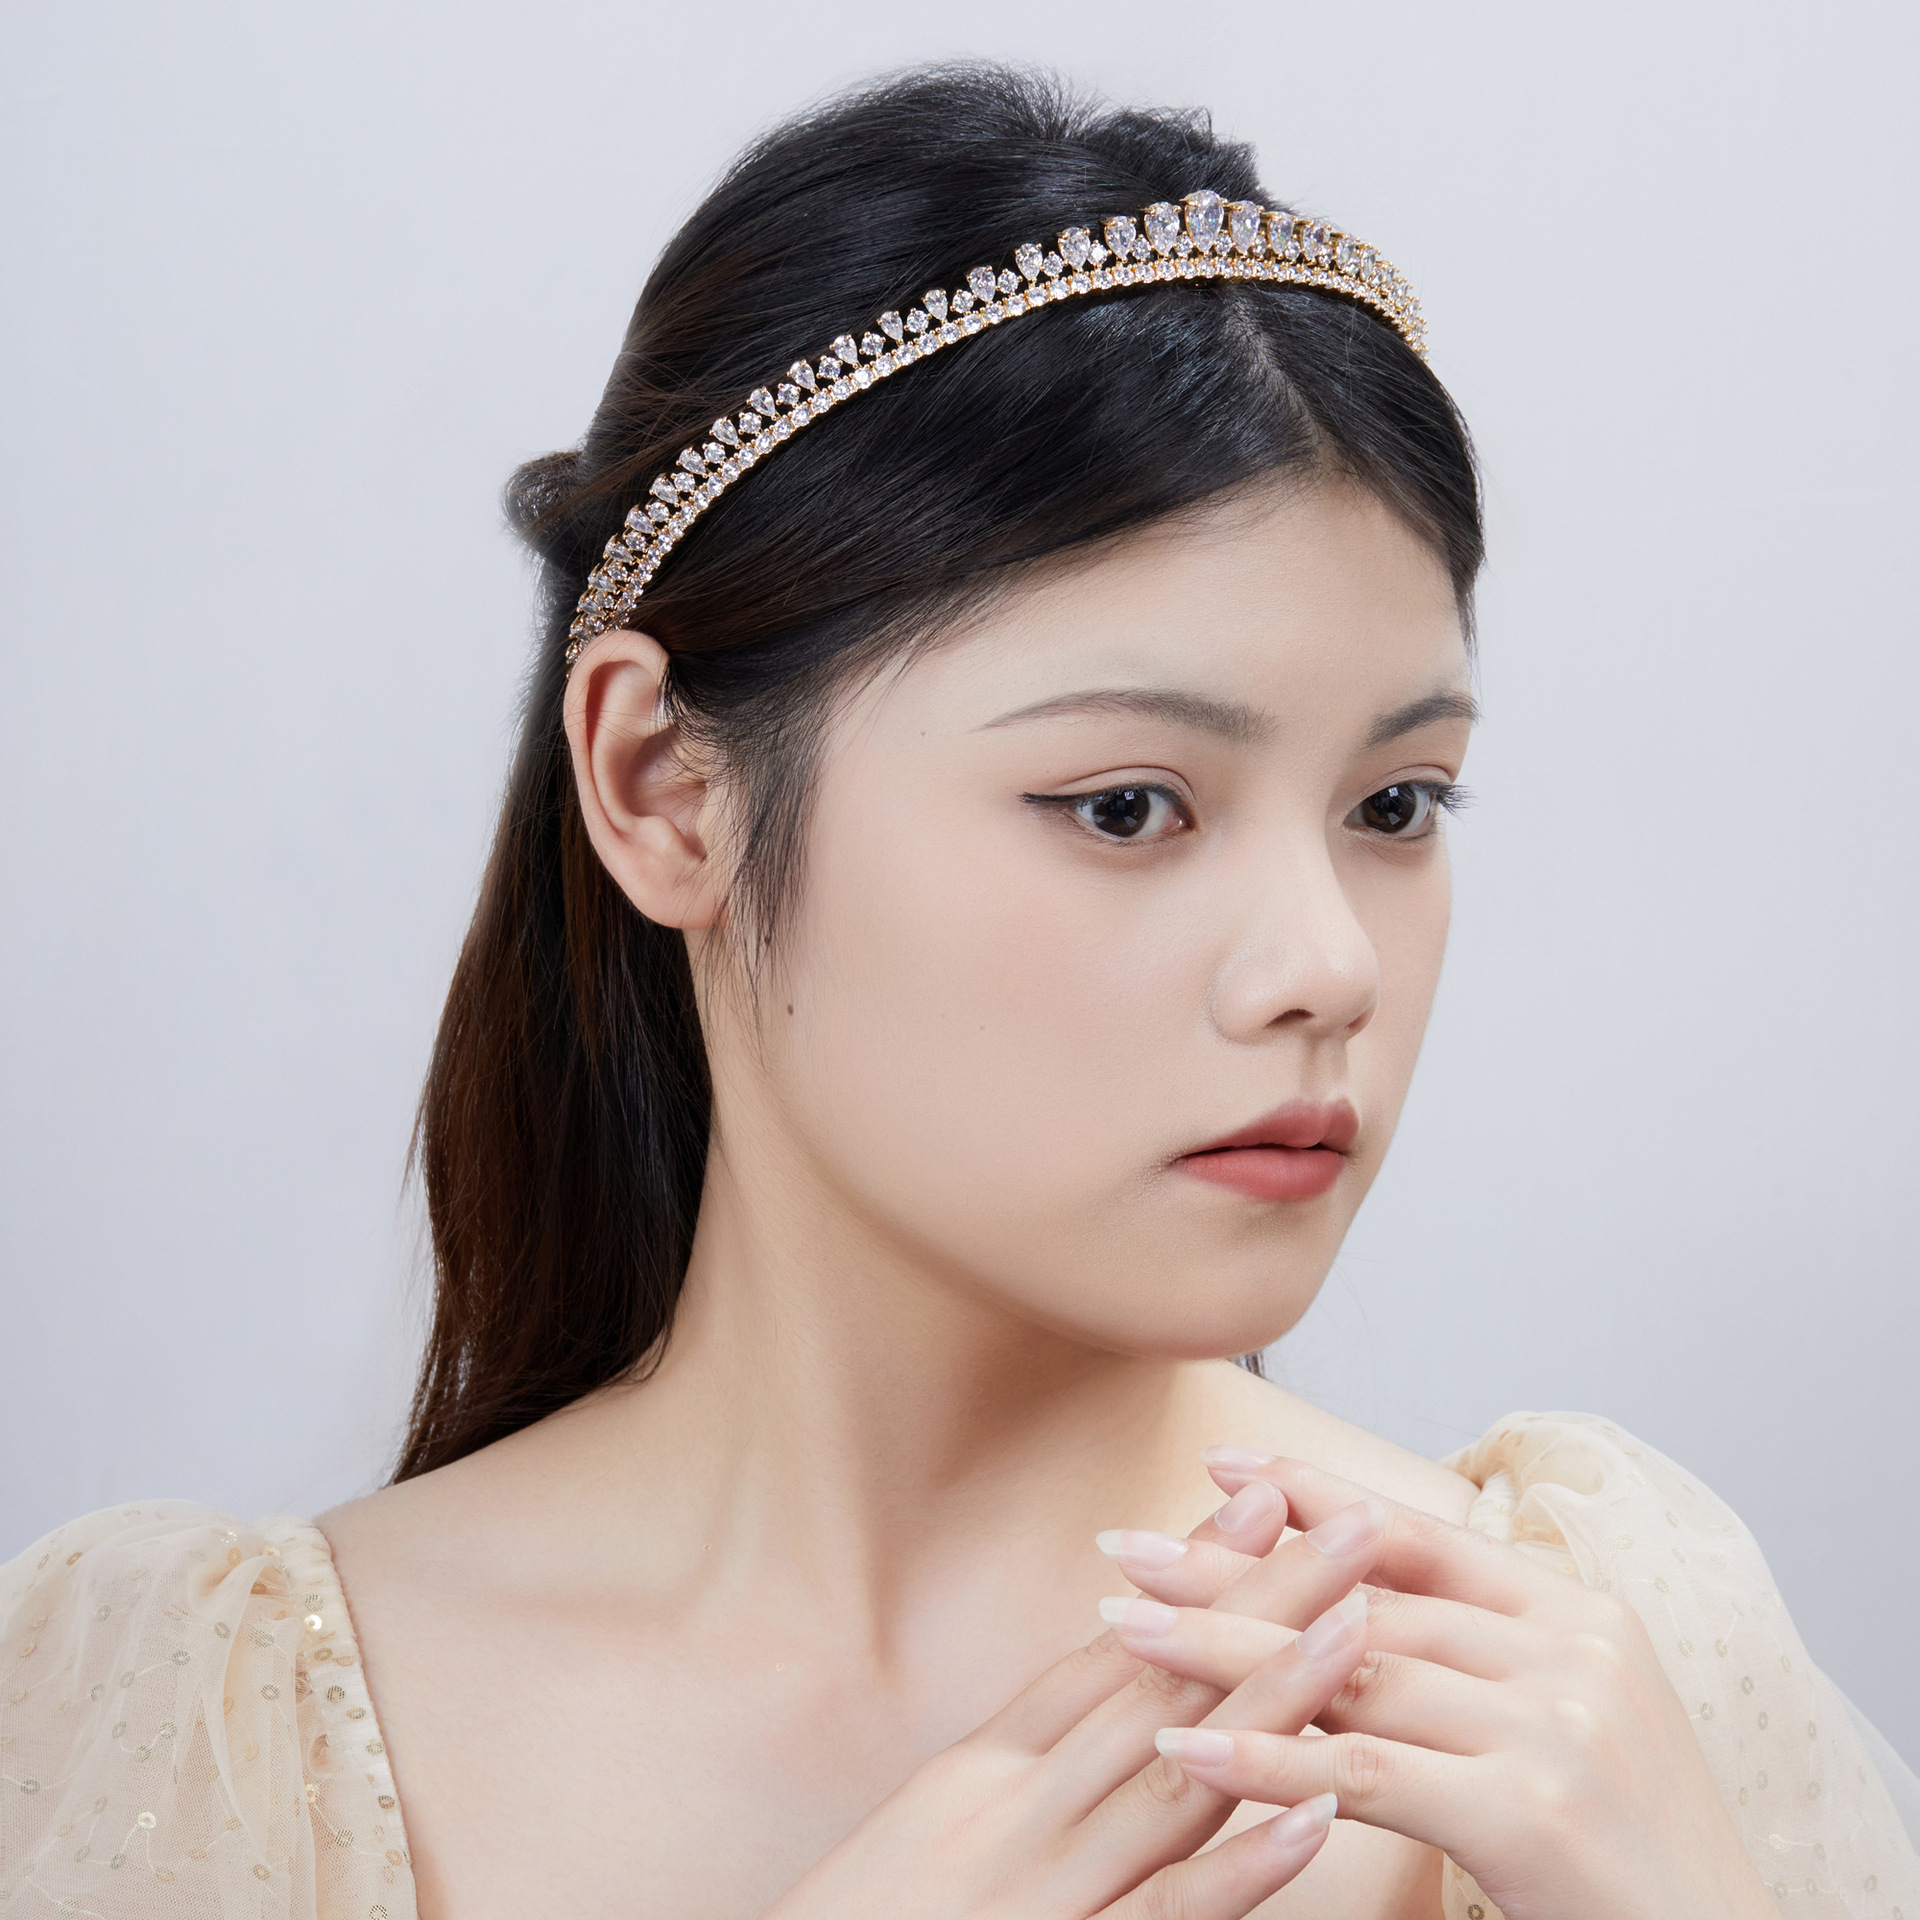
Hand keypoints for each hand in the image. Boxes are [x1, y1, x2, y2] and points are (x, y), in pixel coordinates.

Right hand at [762, 1482, 1385, 1919]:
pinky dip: (1238, 1867)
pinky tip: (1311, 1815)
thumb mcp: (916, 1846)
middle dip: (1259, 1598)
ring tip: (1358, 1619)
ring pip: (1176, 1778)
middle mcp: (1012, 1816)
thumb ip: (1003, 1788)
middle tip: (1346, 1519)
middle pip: (1158, 1687)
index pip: (1106, 1654)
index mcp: (977, 1779)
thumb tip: (1088, 1725)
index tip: (1259, 1502)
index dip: (1191, 1576)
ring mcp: (1035, 1894)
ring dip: (1274, 1694)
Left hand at [1103, 1454, 1775, 1919]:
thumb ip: (1482, 1653)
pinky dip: (1268, 1760)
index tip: (1221, 1469)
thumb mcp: (1573, 1720)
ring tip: (1128, 1625)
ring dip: (1224, 1650)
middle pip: (1364, 1597)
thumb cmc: (1630, 1855)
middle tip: (1130, 1548)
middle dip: (1234, 1572)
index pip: (1419, 1535)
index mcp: (1579, 1613)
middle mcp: (1570, 1649)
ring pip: (1352, 1671)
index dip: (1312, 1495)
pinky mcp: (1530, 1814)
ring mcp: (1556, 1726)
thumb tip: (1351, 1598)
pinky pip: (1368, 1773)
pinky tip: (1187, 1747)